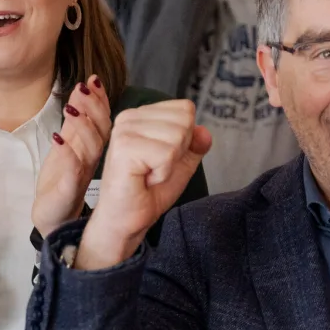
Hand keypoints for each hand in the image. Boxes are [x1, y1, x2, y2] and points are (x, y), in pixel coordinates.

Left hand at [31, 77, 111, 238]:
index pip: (101, 121)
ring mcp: (79, 175)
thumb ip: (76, 123)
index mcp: (89, 150)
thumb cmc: (61, 182)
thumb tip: (82, 90)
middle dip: (93, 109)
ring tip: (72, 109)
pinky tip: (59, 140)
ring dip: (82, 128)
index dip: (99, 101)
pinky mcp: (66, 191)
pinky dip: (67, 156)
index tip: (93, 80)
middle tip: (83, 89)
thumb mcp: (67, 147)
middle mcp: (88, 161)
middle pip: (99, 132)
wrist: (53, 219)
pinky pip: (71, 173)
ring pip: (89, 150)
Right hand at [76, 100, 211, 270]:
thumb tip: (205, 132)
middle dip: (178, 151)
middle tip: (154, 168)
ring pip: (177, 136)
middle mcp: (129, 117)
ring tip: (149, 173)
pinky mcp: (124, 147)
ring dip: (169, 164)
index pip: (185, 108)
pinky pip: (166, 153)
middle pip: (184, 120)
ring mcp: (124, 130)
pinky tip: (144, 178)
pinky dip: (162, 172)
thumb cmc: (147, 193)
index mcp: (140, 115)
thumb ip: (194, 145)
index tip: (161, 158)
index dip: (185, 139)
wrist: (126, 220)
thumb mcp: (180, 164)